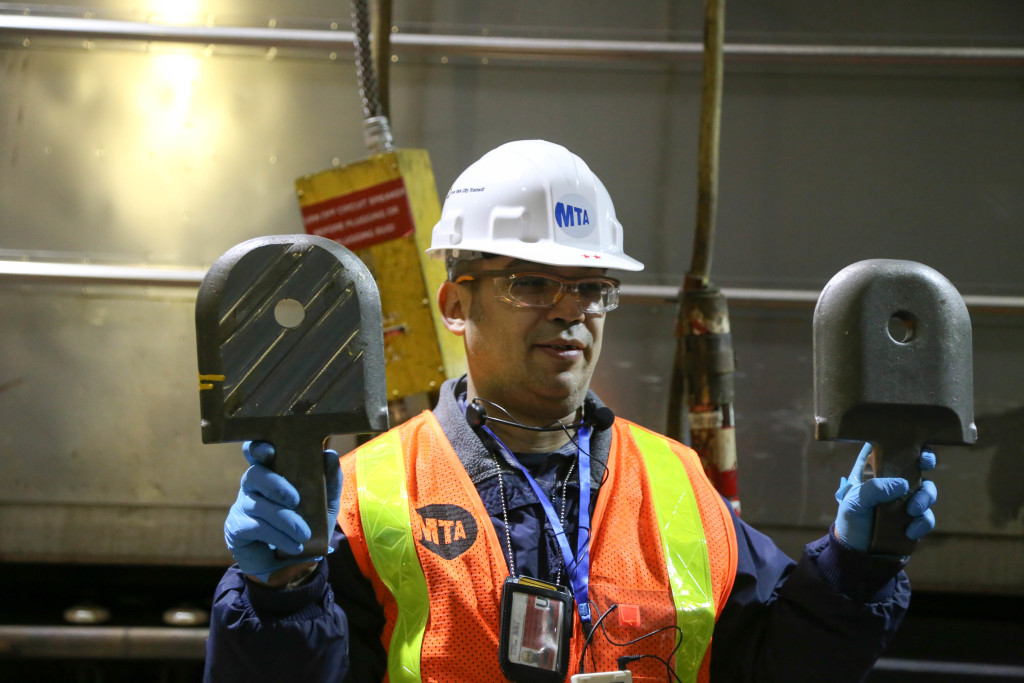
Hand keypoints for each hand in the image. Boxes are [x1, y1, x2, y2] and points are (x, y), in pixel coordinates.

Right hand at [224, 440, 341, 583]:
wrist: (293, 562)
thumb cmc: (307, 524)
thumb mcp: (324, 504)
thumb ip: (329, 481)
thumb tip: (329, 455)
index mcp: (272, 472)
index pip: (258, 452)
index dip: (258, 448)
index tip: (270, 450)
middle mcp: (253, 485)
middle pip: (254, 474)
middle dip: (275, 484)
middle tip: (295, 500)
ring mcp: (242, 506)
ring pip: (258, 504)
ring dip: (285, 520)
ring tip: (303, 534)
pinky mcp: (237, 528)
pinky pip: (256, 526)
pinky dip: (278, 536)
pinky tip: (294, 546)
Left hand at [834, 443, 936, 551]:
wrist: (858, 552)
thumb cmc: (851, 518)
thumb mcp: (855, 501)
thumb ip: (874, 490)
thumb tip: (903, 484)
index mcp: (874, 469)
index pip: (889, 446)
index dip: (903, 438)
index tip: (912, 438)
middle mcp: (893, 480)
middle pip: (916, 460)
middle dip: (926, 458)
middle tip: (925, 463)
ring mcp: (906, 498)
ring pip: (928, 488)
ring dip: (925, 497)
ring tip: (911, 510)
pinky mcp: (915, 518)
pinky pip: (928, 515)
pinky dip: (923, 522)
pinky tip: (909, 530)